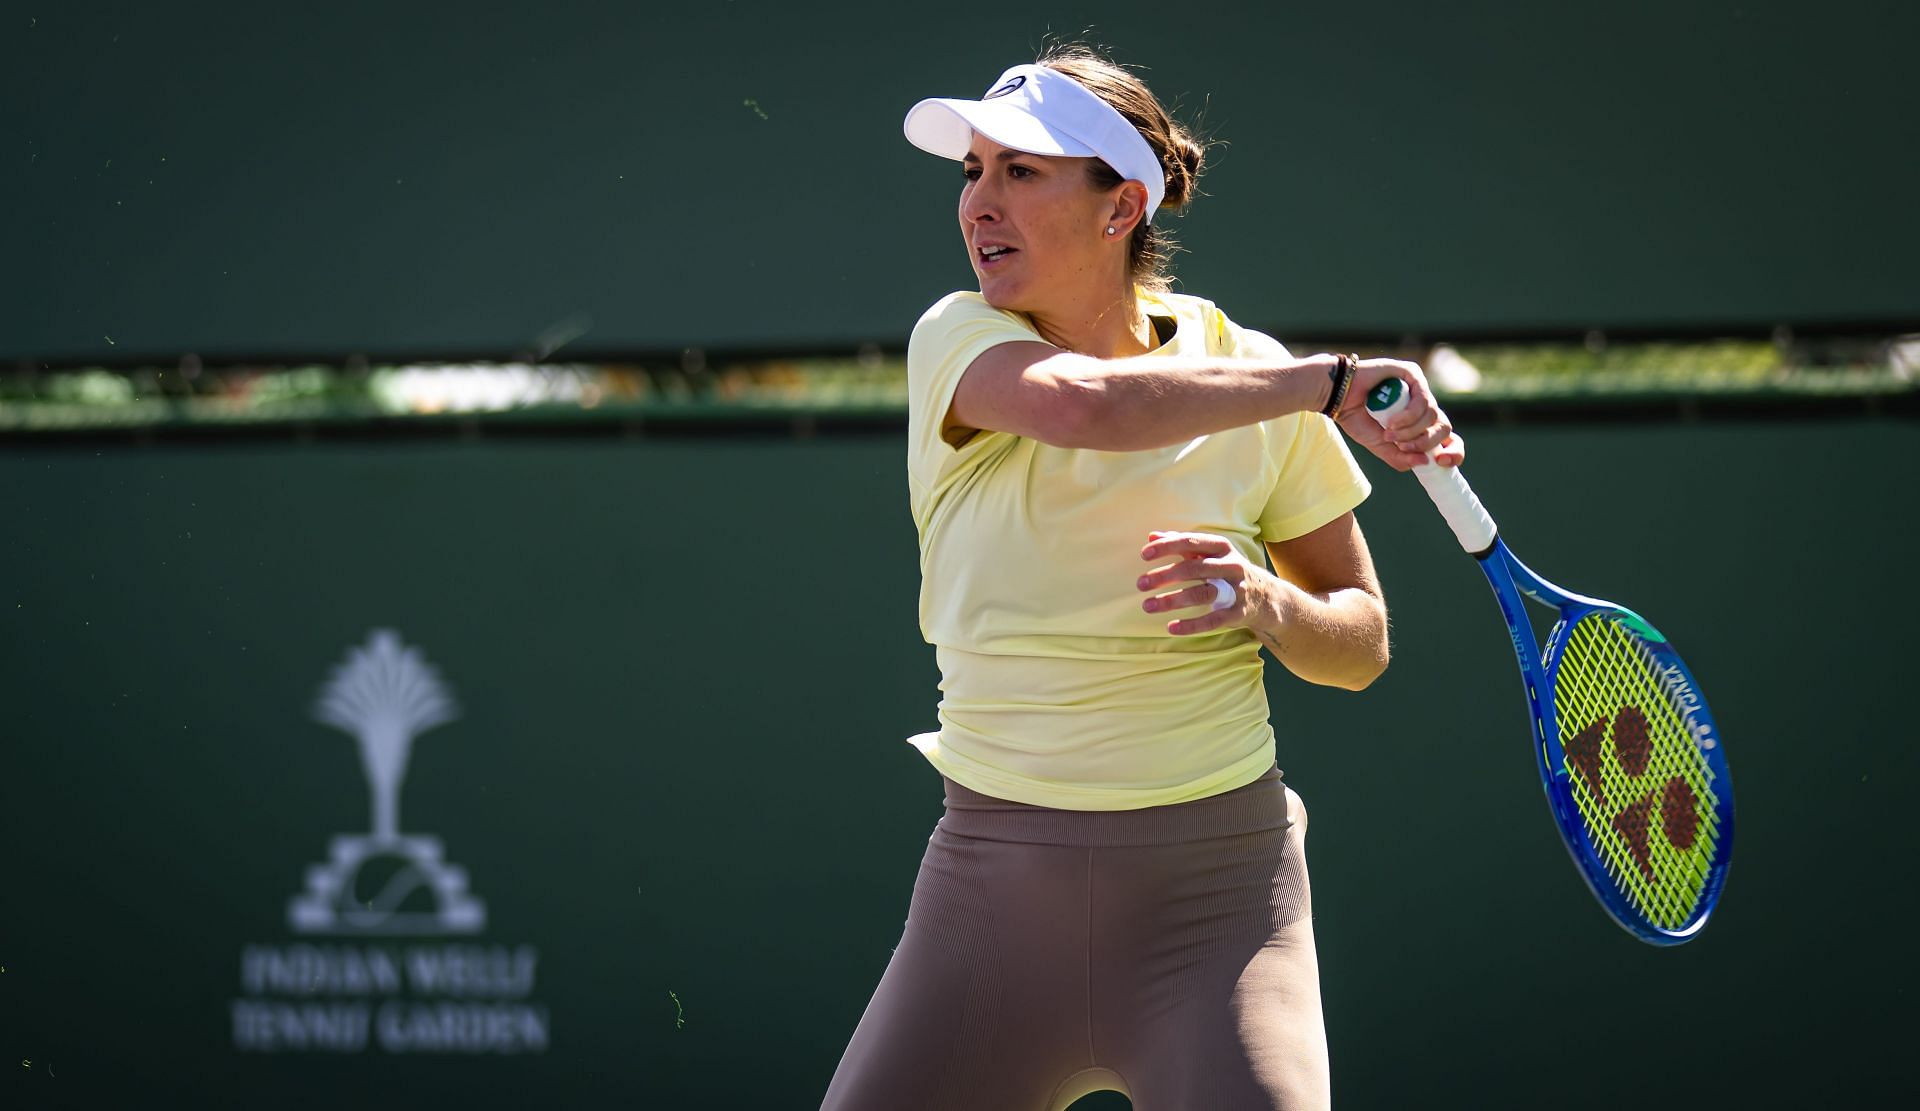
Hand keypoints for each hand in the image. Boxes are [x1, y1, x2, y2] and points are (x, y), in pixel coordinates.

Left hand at [1136, 531, 1267, 636]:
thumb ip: (1182, 544)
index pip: (1190, 542)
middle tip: (1140, 584)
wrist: (1267, 596)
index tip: (1143, 555)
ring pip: (1201, 594)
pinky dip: (1191, 625)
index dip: (1166, 547)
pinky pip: (1213, 620)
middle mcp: (1231, 565)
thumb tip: (1152, 536)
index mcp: (1221, 547)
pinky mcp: (1239, 612)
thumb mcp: (1210, 553)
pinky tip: (1171, 627)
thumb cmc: (1228, 570)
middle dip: (1164, 575)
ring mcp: (1236, 589)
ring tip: (1147, 606)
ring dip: (1171, 600)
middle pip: (1193, 568)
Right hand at [1331, 357, 1465, 471]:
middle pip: (1445, 426)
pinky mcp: (1412, 374)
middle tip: (1402, 446)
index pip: (1448, 437)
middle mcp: (1423, 405)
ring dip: (1411, 431)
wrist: (1338, 398)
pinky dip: (1409, 417)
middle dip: (1426, 442)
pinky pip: (1423, 400)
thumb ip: (1401, 457)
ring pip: (1433, 415)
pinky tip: (1391, 422)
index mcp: (1419, 422)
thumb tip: (1426, 462)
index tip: (1442, 462)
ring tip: (1388, 432)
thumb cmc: (1356, 418)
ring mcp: (1419, 388)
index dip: (1454, 451)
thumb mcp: (1380, 446)